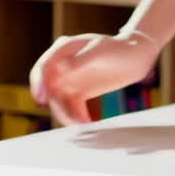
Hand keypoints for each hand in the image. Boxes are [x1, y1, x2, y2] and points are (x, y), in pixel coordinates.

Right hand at [29, 31, 159, 125]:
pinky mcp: (79, 92)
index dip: (38, 83)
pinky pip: (72, 107)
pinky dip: (77, 117)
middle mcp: (62, 65)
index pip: (44, 67)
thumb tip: (60, 69)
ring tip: (82, 126)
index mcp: (63, 49)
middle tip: (70, 121)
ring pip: (59, 101)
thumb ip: (80, 62)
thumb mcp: (100, 53)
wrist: (135, 56)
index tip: (41, 100)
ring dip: (67, 115)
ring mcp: (69, 79)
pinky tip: (87, 124)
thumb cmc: (119, 49)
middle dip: (56, 106)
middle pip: (49, 88)